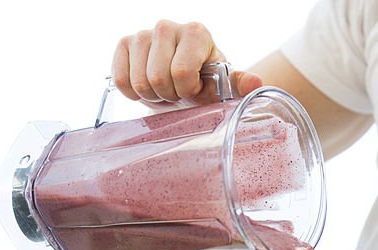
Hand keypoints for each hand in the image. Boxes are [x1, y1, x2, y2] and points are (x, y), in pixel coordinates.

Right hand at [112, 20, 262, 103]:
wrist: (184, 81)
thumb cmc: (205, 81)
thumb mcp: (223, 84)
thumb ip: (238, 84)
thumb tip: (255, 84)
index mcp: (197, 32)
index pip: (181, 73)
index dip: (188, 91)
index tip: (195, 88)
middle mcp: (167, 26)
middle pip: (158, 78)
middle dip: (170, 95)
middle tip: (179, 92)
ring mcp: (142, 33)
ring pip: (139, 82)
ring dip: (153, 95)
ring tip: (166, 89)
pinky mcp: (123, 44)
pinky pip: (122, 80)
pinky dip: (134, 93)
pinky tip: (149, 87)